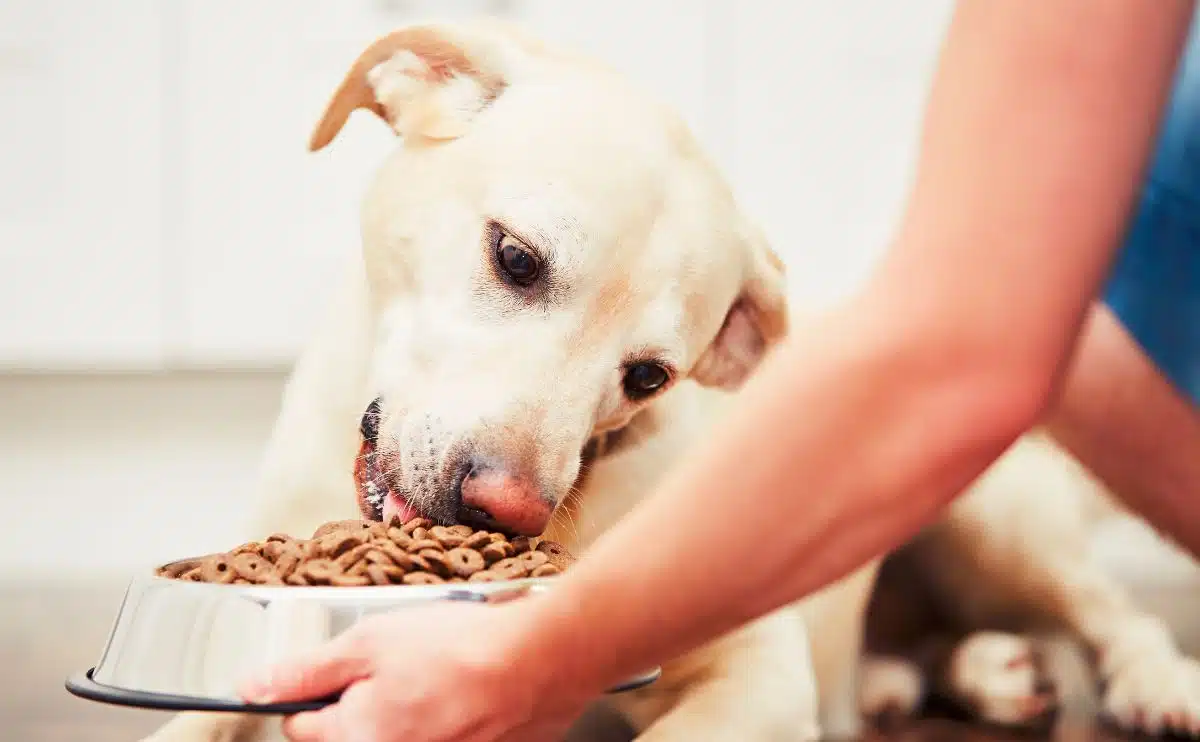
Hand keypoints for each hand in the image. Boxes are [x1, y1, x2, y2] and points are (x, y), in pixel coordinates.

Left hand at [239, 601, 593, 741]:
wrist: (541, 661)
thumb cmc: (461, 647)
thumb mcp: (369, 642)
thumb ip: (305, 670)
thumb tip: (251, 688)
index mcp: (354, 738)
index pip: (301, 725)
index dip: (319, 688)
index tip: (344, 669)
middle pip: (353, 734)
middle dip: (367, 702)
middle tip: (402, 665)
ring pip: (399, 734)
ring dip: (409, 710)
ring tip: (438, 675)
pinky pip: (440, 737)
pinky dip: (446, 720)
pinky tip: (464, 692)